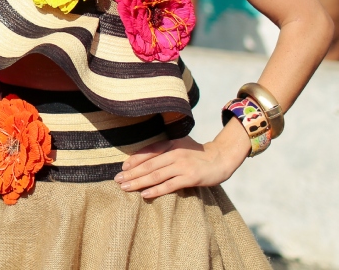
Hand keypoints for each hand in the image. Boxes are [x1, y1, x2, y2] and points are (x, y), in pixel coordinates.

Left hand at [115, 119, 248, 198]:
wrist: (221, 159)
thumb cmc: (198, 153)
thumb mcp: (181, 145)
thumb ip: (165, 148)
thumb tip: (144, 158)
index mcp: (171, 144)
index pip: (148, 151)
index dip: (134, 160)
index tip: (122, 168)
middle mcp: (175, 153)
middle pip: (148, 164)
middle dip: (131, 173)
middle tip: (117, 180)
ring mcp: (182, 165)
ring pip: (155, 175)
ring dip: (138, 182)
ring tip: (125, 188)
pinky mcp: (190, 178)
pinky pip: (169, 185)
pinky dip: (156, 190)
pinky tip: (144, 195)